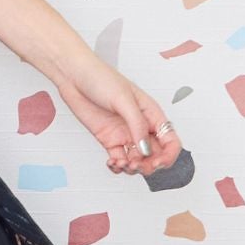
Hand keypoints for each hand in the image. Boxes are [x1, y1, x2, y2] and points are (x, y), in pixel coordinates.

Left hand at [50, 54, 182, 176]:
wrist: (74, 76)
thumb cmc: (101, 78)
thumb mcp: (124, 100)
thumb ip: (137, 125)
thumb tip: (145, 149)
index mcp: (152, 114)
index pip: (170, 141)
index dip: (168, 156)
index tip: (157, 163)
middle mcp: (140, 126)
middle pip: (155, 155)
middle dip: (148, 165)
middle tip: (136, 165)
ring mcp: (125, 134)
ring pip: (137, 160)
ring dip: (132, 168)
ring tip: (121, 164)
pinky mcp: (109, 139)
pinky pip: (119, 159)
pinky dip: (118, 166)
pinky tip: (112, 163)